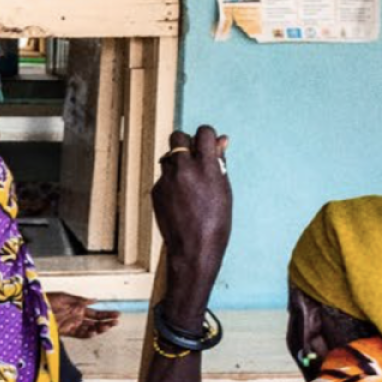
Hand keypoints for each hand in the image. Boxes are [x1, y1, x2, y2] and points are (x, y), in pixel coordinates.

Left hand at [46, 291, 118, 338]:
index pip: (96, 314)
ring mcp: (72, 325)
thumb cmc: (48, 300)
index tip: (117, 314)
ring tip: (108, 326)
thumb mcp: (65, 297)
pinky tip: (95, 332)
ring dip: (99, 328)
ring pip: (89, 329)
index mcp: (79, 309)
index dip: (106, 314)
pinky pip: (79, 334)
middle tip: (116, 322)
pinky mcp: (66, 331)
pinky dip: (88, 334)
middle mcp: (77, 318)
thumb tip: (95, 300)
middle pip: (95, 322)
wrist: (35, 308)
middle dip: (106, 322)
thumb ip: (80, 300)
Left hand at [151, 126, 231, 284]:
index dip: (207, 136)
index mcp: (206, 167)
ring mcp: (167, 179)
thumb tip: (221, 140)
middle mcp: (185, 169)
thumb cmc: (216, 223)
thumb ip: (219, 163)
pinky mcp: (156, 190)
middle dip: (185, 143)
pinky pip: (163, 177)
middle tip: (192, 157)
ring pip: (168, 157)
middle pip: (177, 137)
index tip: (207, 144)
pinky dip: (171, 183)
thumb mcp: (224, 190)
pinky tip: (180, 200)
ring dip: (177, 163)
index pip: (204, 132)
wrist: (194, 249)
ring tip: (188, 183)